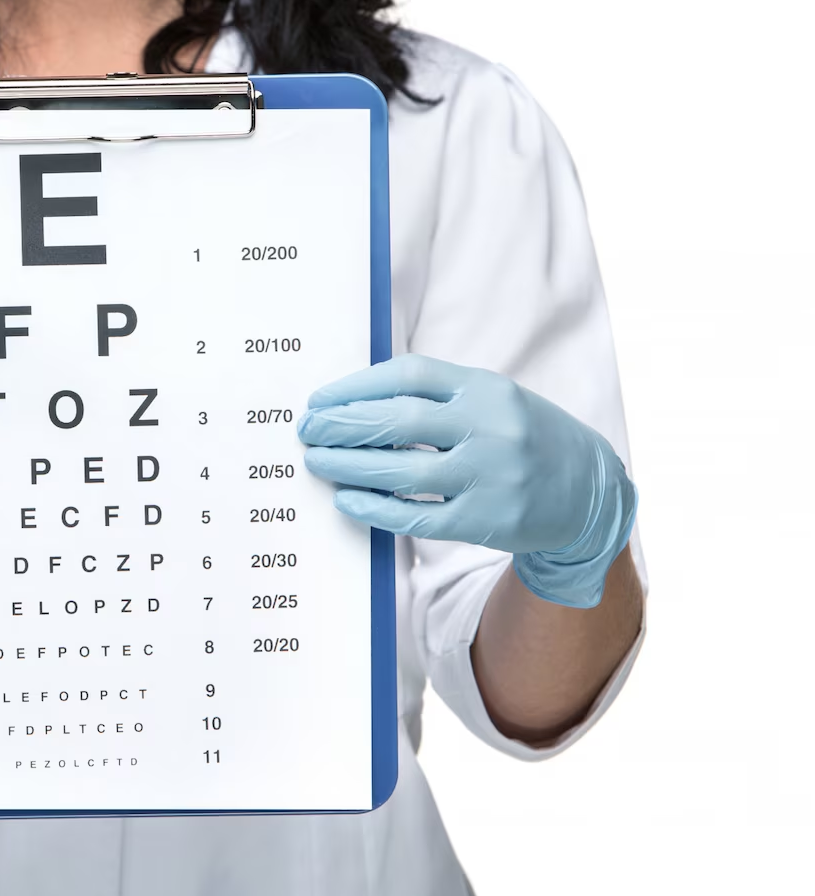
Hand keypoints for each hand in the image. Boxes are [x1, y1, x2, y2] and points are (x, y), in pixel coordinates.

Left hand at [298, 354, 635, 607]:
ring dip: (350, 466)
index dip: (358, 385)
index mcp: (486, 389)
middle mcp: (489, 428)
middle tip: (308, 430)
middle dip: (344, 424)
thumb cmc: (520, 437)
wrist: (586, 491)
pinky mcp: (484, 522)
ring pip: (402, 471)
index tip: (321, 399)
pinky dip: (376, 508)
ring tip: (317, 462)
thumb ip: (436, 395)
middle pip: (400, 419)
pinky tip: (347, 500)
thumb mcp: (490, 400)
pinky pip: (417, 517)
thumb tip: (355, 400)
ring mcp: (489, 477)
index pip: (410, 374)